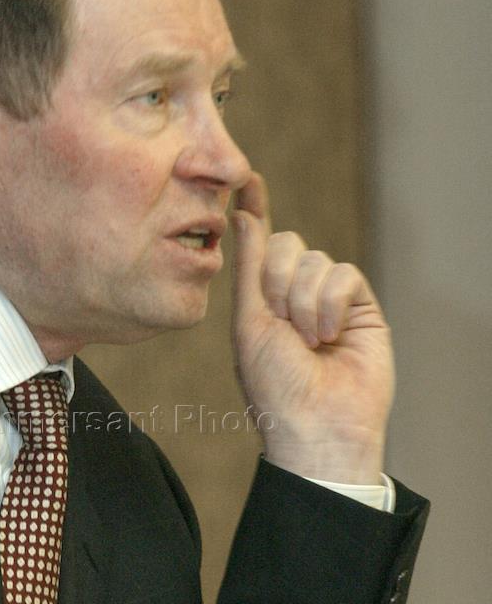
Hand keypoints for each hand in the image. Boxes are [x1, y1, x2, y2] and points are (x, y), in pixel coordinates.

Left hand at [231, 174, 394, 481]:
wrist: (318, 424)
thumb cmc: (275, 386)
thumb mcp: (250, 323)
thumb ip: (249, 269)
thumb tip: (242, 215)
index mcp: (262, 300)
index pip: (260, 245)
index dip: (255, 211)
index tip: (245, 179)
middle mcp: (295, 295)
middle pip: (288, 244)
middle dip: (278, 279)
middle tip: (281, 322)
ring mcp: (329, 300)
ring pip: (316, 260)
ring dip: (304, 302)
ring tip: (309, 342)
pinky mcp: (361, 305)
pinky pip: (344, 273)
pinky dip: (331, 303)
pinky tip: (330, 336)